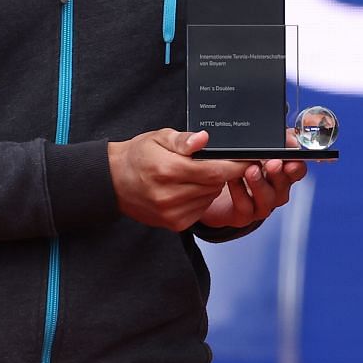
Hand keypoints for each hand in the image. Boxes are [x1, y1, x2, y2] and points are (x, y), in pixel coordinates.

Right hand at [108, 129, 251, 230]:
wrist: (114, 182)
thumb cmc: (138, 156)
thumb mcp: (158, 138)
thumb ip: (183, 139)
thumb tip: (204, 139)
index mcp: (168, 170)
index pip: (214, 171)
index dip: (236, 166)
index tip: (249, 159)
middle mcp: (170, 195)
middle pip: (215, 184)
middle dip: (222, 172)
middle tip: (216, 161)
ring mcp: (172, 213)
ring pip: (210, 197)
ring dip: (211, 185)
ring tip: (196, 174)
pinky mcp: (174, 224)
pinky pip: (201, 209)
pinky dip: (202, 198)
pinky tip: (189, 188)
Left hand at [199, 152, 308, 230]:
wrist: (211, 191)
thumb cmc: (236, 165)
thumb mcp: (254, 149)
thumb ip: (271, 142)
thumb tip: (287, 135)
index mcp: (280, 173)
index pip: (296, 171)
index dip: (296, 166)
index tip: (291, 160)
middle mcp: (274, 191)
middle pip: (284, 186)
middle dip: (278, 174)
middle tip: (272, 163)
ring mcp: (260, 205)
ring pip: (267, 199)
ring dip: (259, 184)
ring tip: (250, 170)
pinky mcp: (243, 216)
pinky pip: (245, 207)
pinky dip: (239, 193)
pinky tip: (232, 180)